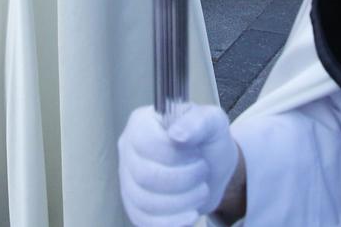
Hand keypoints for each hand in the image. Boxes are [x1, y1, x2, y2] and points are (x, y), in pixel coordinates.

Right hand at [117, 104, 239, 226]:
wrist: (212, 171)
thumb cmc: (208, 142)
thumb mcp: (212, 123)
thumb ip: (198, 122)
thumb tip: (176, 134)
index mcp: (141, 123)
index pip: (145, 142)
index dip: (175, 154)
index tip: (197, 154)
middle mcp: (128, 150)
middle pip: (145, 175)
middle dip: (183, 179)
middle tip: (202, 172)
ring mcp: (128, 179)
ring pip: (144, 201)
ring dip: (182, 201)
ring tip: (200, 191)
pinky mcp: (134, 205)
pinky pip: (144, 221)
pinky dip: (172, 221)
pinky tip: (189, 212)